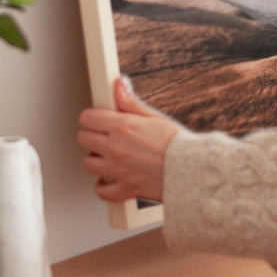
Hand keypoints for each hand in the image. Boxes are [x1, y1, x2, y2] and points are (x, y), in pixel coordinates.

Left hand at [77, 76, 180, 203]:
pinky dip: (103, 186)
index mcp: (123, 127)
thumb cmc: (178, 143)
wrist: (193, 170)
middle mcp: (116, 148)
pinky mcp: (125, 189)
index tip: (97, 119)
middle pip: (83, 139)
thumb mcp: (154, 117)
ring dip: (96, 159)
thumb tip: (119, 84)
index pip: (88, 118)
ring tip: (108, 156)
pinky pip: (102, 191)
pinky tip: (110, 179)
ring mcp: (118, 170)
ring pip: (88, 164)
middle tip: (103, 136)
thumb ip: (131, 102)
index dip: (92, 117)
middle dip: (91, 135)